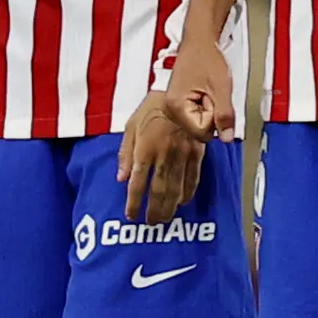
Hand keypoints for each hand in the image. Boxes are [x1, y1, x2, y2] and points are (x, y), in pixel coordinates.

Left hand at [118, 78, 217, 223]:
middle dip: (154, 210)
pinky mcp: (196, 152)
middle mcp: (163, 155)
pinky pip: (193, 177)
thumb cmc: (151, 109)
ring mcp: (182, 154)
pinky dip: (188, 192)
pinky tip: (183, 202)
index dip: (134, 202)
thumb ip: (125, 153)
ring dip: (169, 206)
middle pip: (158, 190)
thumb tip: (121, 178)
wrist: (181, 93)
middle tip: (151, 223)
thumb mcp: (131, 126)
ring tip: (165, 219)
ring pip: (176, 187)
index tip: (131, 215)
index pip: (138, 183)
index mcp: (145, 149)